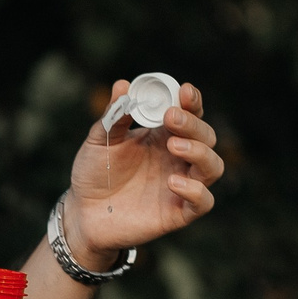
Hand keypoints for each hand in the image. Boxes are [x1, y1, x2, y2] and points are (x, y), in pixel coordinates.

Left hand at [63, 80, 224, 263]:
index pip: (191, 114)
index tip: (183, 91)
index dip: (193, 101)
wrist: (83, 213)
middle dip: (194, 124)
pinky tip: (173, 183)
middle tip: (171, 117)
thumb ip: (113, 115)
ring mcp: (181, 185)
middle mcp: (177, 158)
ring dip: (200, 152)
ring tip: (174, 146)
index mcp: (163, 135)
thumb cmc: (94, 173)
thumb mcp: (100, 139)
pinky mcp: (178, 212)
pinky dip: (196, 191)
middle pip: (206, 136)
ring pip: (214, 166)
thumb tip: (122, 85)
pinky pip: (204, 201)